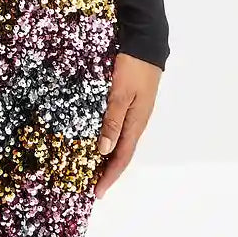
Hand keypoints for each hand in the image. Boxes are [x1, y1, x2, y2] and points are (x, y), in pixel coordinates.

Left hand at [93, 52, 161, 199]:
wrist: (146, 44)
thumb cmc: (133, 68)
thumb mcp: (120, 94)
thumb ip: (112, 120)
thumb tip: (104, 150)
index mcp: (136, 123)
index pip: (122, 157)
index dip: (110, 175)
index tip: (97, 192)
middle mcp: (137, 121)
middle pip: (122, 152)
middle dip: (108, 170)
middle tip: (92, 184)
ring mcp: (134, 112)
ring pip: (121, 141)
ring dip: (108, 156)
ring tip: (92, 166)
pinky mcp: (130, 102)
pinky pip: (119, 127)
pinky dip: (109, 138)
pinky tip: (98, 138)